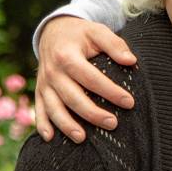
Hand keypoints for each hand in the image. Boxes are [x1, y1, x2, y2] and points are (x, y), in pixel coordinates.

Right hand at [34, 17, 137, 142]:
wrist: (53, 31)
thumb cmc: (81, 34)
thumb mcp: (97, 31)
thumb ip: (115, 44)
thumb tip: (131, 61)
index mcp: (67, 56)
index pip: (91, 78)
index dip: (110, 91)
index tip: (129, 102)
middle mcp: (53, 72)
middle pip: (73, 97)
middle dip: (92, 114)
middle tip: (113, 124)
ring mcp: (44, 83)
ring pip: (54, 108)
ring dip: (67, 125)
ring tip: (83, 138)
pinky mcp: (40, 91)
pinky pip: (40, 109)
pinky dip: (42, 124)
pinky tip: (50, 139)